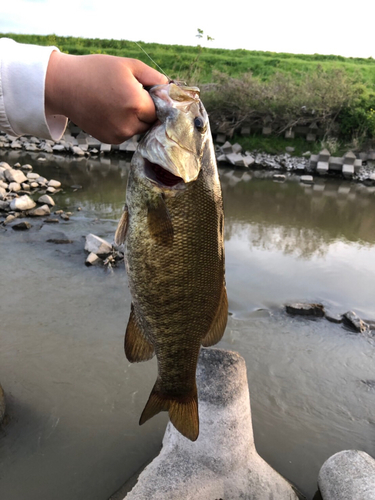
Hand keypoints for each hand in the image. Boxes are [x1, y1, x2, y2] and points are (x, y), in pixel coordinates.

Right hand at [45, 52, 167, 143]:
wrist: (64, 85)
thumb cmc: (97, 70)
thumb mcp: (129, 65)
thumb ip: (155, 78)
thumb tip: (172, 90)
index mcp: (136, 104)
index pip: (160, 111)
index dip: (156, 102)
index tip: (148, 92)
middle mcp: (129, 124)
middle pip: (151, 122)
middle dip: (146, 111)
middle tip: (131, 94)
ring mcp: (118, 135)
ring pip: (139, 129)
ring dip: (135, 118)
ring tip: (118, 101)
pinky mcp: (109, 140)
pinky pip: (126, 134)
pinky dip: (123, 124)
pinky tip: (110, 111)